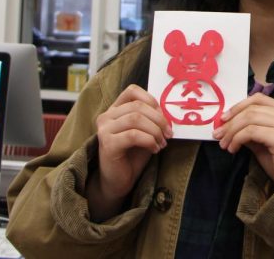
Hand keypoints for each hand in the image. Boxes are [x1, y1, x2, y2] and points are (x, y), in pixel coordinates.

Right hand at [87, 84, 171, 220]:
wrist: (118, 181)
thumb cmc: (133, 155)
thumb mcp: (145, 132)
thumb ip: (151, 119)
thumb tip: (167, 110)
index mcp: (115, 110)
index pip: (132, 91)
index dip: (151, 100)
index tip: (163, 115)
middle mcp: (106, 116)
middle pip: (137, 106)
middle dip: (158, 119)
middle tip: (169, 133)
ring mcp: (104, 130)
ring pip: (136, 119)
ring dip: (155, 131)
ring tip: (161, 143)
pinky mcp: (107, 144)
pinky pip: (133, 135)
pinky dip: (149, 141)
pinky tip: (154, 149)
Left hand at [212, 93, 273, 184]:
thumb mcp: (262, 144)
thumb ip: (250, 130)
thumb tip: (228, 124)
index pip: (259, 99)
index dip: (239, 106)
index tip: (224, 118)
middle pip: (252, 109)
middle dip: (231, 122)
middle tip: (217, 134)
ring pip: (250, 119)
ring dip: (231, 131)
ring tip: (224, 144)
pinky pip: (251, 132)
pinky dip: (237, 139)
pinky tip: (233, 149)